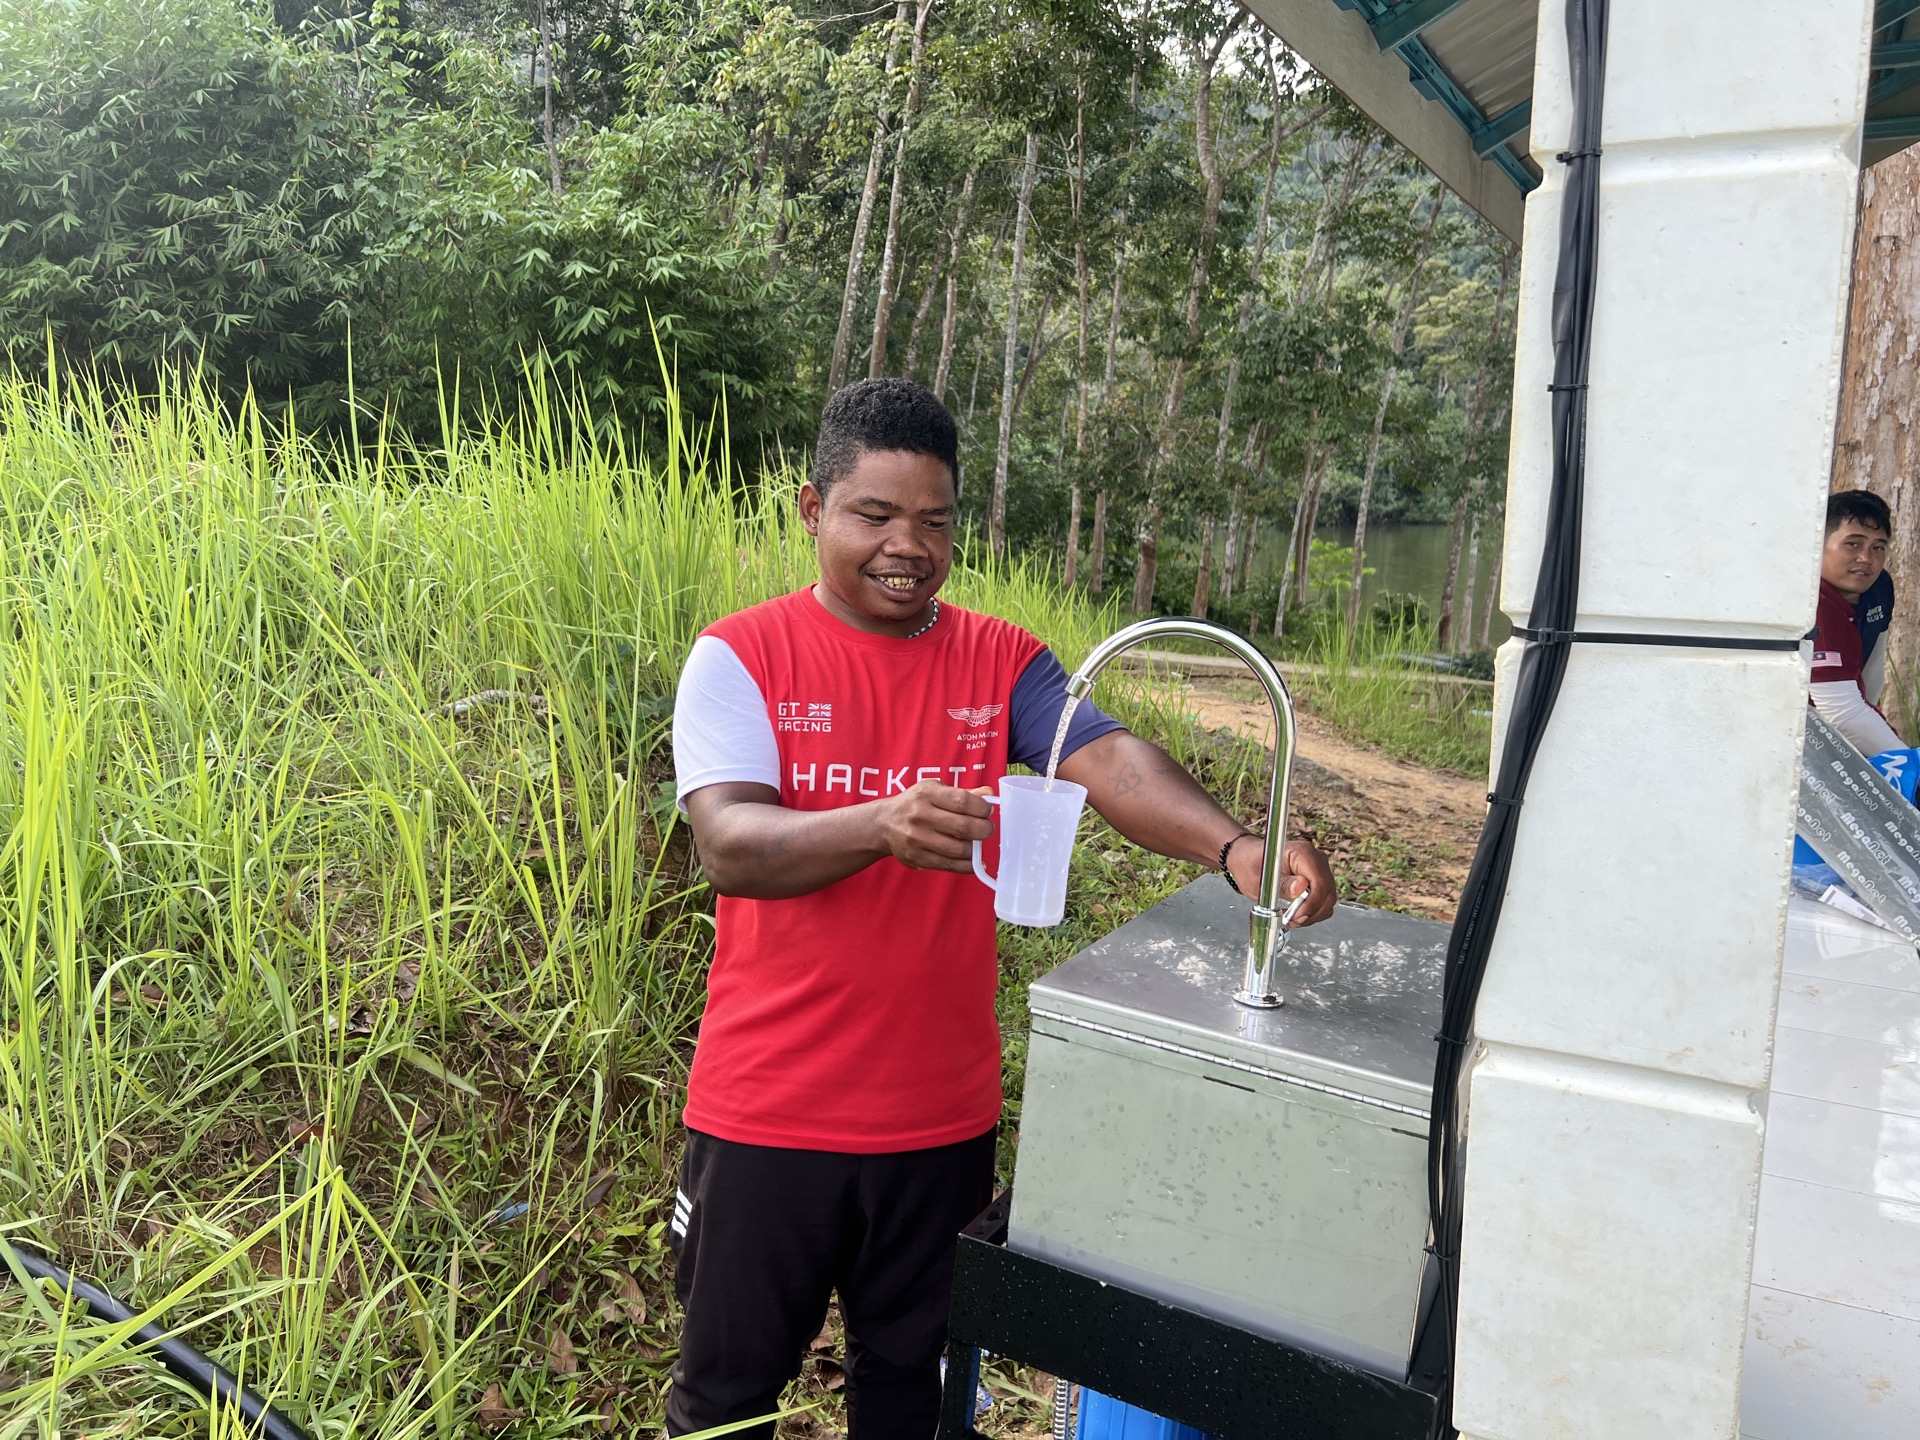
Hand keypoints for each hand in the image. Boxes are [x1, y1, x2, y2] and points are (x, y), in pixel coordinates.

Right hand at [875, 781, 993, 872]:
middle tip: (987, 829)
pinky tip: (973, 860)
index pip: (963, 801)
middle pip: (964, 826)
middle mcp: (920, 816)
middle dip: (984, 829)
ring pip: (959, 849)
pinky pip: (950, 865)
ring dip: (975, 848)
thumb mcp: (934, 790)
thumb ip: (963, 793)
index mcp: (927, 794)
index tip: (987, 811)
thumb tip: (989, 794)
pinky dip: (967, 865)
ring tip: (976, 842)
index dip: (982, 808)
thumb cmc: (915, 804)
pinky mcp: (917, 858)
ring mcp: (917, 839)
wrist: (884, 823)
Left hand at [1227, 836, 1337, 926]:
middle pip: (1327, 892)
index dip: (1311, 903)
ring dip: (1312, 914)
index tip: (1297, 915)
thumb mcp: (1261, 879)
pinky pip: (1325, 900)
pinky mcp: (1319, 880)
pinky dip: (1314, 912)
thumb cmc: (1252, 865)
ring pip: (1328, 899)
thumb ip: (1282, 884)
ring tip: (1292, 918)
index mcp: (1302, 853)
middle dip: (1311, 911)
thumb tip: (1301, 888)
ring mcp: (1319, 869)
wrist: (1249, 862)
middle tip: (1292, 920)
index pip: (1319, 882)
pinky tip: (1298, 914)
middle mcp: (1315, 859)